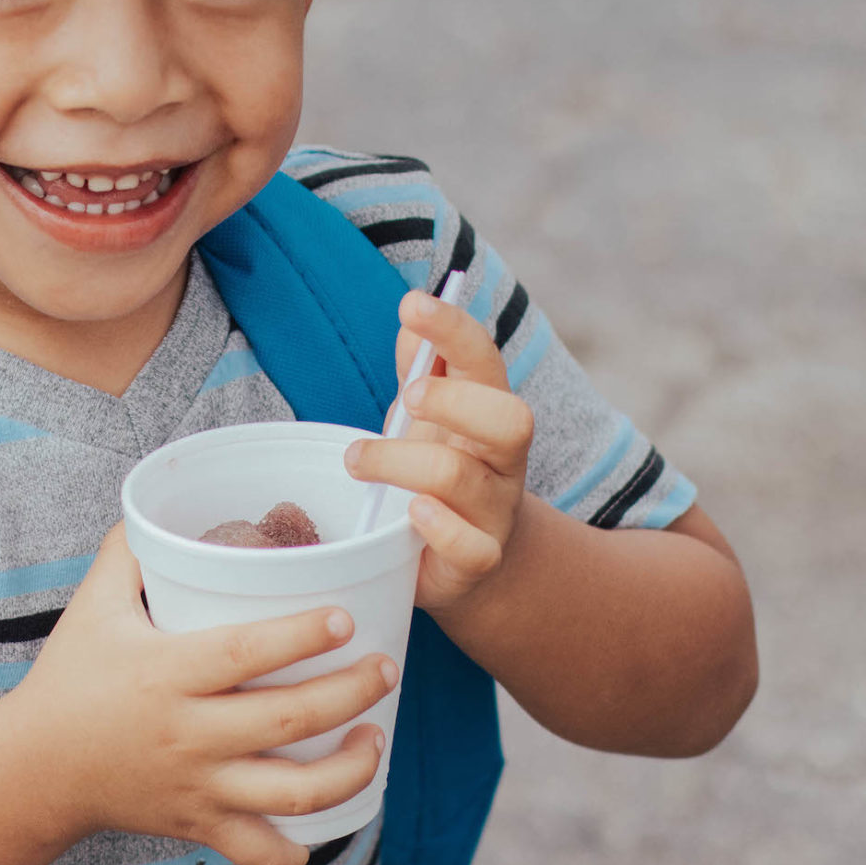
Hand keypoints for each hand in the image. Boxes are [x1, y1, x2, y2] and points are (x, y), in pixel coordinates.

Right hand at [3, 527, 398, 864]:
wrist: (35, 766)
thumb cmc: (68, 677)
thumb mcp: (92, 606)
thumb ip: (126, 552)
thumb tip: (159, 508)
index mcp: (166, 674)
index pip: (246, 653)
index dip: (301, 636)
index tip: (345, 619)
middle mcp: (188, 733)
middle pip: (288, 720)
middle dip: (351, 694)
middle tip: (385, 669)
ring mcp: (197, 785)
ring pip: (292, 794)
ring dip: (348, 770)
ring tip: (374, 740)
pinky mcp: (197, 823)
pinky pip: (259, 850)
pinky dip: (296, 847)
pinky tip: (323, 821)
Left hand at [344, 290, 534, 613]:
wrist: (471, 562)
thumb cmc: (439, 473)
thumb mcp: (426, 419)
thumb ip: (420, 372)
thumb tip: (410, 324)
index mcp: (488, 412)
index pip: (484, 361)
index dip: (454, 329)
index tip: (413, 303)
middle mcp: (502, 458)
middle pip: (509, 418)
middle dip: (454, 401)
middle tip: (405, 398)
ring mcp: (494, 510)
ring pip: (463, 478)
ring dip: (401, 462)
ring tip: (356, 460)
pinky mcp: (478, 559)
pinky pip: (471, 546)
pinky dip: (438, 526)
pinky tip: (410, 512)